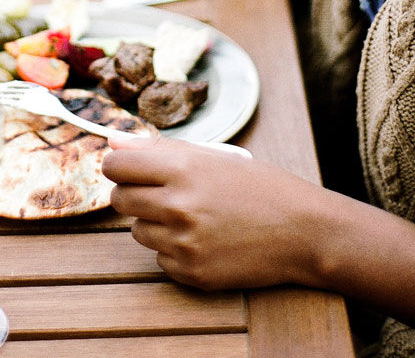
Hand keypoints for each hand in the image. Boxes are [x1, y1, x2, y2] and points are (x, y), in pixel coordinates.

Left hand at [103, 133, 325, 290]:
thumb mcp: (212, 156)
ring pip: (137, 231)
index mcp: (183, 167)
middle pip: (119, 199)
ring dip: (155, 223)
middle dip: (134, 194)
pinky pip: (160, 259)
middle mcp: (178, 204)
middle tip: (162, 192)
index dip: (119, 165)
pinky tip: (204, 240)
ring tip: (192, 216)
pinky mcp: (191, 273)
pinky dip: (174, 250)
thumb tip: (112, 141)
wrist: (301, 230)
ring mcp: (183, 242)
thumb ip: (157, 149)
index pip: (117, 165)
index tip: (129, 168)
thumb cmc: (258, 187)